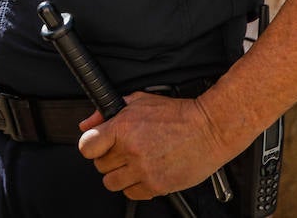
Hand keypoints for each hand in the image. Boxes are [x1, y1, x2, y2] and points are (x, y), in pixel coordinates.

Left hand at [76, 92, 232, 199]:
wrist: (210, 129)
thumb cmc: (178, 114)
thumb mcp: (139, 101)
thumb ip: (107, 112)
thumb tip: (87, 123)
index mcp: (123, 128)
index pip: (87, 146)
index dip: (91, 146)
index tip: (97, 146)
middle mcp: (131, 150)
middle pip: (100, 165)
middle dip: (108, 159)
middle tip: (122, 152)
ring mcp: (144, 170)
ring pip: (112, 183)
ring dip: (119, 175)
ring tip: (132, 165)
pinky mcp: (157, 185)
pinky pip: (132, 194)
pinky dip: (135, 187)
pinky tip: (145, 173)